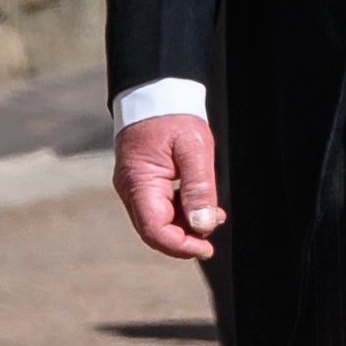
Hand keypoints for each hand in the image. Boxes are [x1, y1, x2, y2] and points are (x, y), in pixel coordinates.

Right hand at [112, 115, 221, 258]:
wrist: (156, 96)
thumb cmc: (174, 117)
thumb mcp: (194, 150)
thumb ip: (199, 188)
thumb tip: (203, 225)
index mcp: (138, 184)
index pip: (154, 230)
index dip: (180, 246)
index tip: (206, 249)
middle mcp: (131, 191)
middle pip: (155, 230)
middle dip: (184, 238)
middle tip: (213, 233)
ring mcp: (135, 188)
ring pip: (158, 221)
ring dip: (185, 225)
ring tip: (213, 216)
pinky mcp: (143, 183)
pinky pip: (160, 208)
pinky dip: (180, 212)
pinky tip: (200, 206)